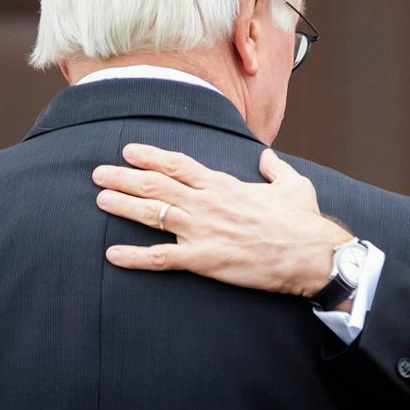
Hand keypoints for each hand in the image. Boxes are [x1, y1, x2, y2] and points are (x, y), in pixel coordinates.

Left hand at [93, 144, 351, 295]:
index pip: (178, 164)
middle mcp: (207, 203)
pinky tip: (112, 255)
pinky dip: (134, 257)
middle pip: (156, 185)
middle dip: (124, 177)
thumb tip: (267, 157)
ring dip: (123, 206)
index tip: (129, 150)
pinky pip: (161, 258)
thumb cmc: (303, 221)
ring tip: (100, 199)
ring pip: (152, 214)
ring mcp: (202, 230)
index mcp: (224, 184)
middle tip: (99, 173)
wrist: (310, 254)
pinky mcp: (203, 259)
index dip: (151, 156)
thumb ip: (274, 168)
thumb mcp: (293, 185)